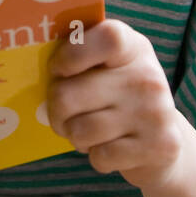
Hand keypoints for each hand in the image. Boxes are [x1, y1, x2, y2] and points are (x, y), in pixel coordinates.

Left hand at [46, 18, 186, 192]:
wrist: (162, 140)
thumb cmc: (119, 98)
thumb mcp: (108, 69)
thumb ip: (79, 60)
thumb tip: (33, 68)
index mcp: (133, 47)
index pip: (105, 38)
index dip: (71, 54)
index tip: (58, 70)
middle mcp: (147, 76)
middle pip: (69, 94)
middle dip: (56, 110)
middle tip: (63, 113)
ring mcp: (155, 112)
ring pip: (81, 130)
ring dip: (76, 136)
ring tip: (87, 131)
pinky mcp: (159, 146)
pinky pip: (101, 157)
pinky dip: (97, 158)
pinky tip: (110, 148)